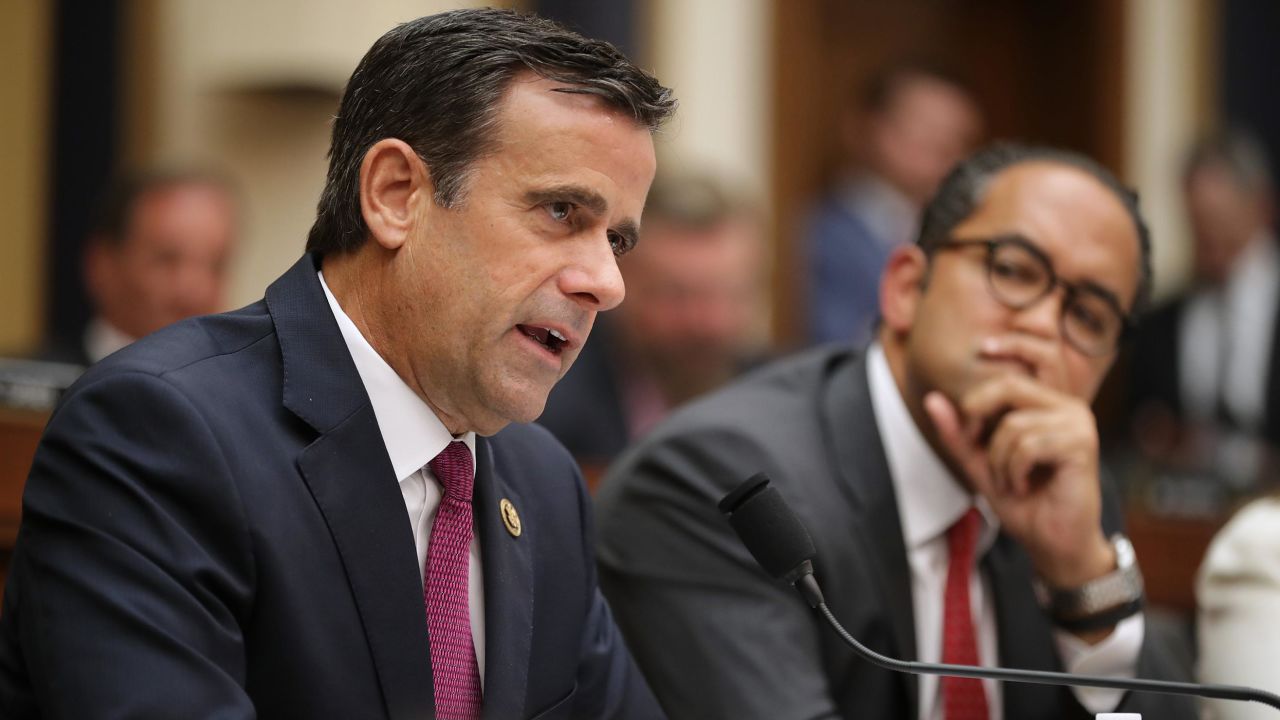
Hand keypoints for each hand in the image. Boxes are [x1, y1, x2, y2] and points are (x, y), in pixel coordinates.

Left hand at [924, 373, 1113, 589]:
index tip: (976, 389)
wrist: (1052, 543)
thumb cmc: (1022, 502)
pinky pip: (1027, 446)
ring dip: (998, 461)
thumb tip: (931, 399)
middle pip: (1010, 386)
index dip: (992, 376)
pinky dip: (1014, 471)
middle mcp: (1069, 407)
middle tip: (978, 452)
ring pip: (1013, 425)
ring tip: (1009, 482)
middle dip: (980, 418)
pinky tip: (1022, 488)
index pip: (1019, 367)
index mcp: (1049, 404)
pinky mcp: (1082, 445)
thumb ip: (958, 433)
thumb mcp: (979, 462)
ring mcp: (1078, 424)